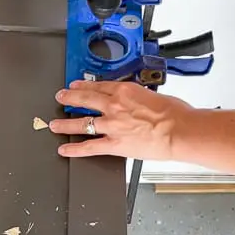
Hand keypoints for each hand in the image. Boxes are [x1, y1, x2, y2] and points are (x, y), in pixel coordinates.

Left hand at [51, 81, 193, 159]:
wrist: (179, 130)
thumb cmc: (174, 113)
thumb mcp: (154, 95)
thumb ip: (139, 98)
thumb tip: (137, 103)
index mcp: (125, 91)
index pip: (99, 86)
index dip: (84, 86)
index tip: (77, 86)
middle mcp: (114, 106)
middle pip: (84, 99)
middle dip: (69, 98)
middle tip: (60, 97)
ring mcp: (111, 125)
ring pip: (81, 123)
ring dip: (65, 123)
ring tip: (55, 124)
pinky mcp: (113, 144)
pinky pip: (89, 147)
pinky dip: (74, 149)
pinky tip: (64, 149)